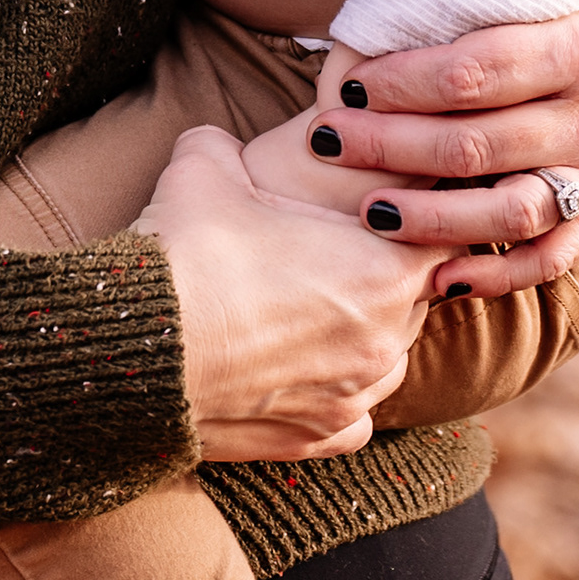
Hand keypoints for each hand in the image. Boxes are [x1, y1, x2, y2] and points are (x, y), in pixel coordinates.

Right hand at [133, 125, 433, 460]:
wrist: (140, 348)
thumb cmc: (187, 249)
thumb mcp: (207, 163)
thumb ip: (232, 142)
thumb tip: (221, 140)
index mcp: (384, 270)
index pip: (438, 232)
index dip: (406, 209)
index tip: (373, 197)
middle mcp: (386, 340)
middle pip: (416, 294)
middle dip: (381, 266)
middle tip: (328, 242)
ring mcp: (354, 397)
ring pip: (387, 355)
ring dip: (361, 328)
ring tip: (308, 302)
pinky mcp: (317, 439)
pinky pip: (352, 414)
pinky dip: (336, 389)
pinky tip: (301, 364)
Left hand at [306, 0, 578, 298]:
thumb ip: (475, 3)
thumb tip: (373, 20)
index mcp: (578, 45)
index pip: (472, 74)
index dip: (401, 85)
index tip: (346, 87)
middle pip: (476, 145)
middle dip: (389, 147)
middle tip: (327, 143)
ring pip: (510, 211)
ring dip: (431, 218)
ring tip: (367, 210)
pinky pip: (552, 257)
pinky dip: (495, 272)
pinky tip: (438, 276)